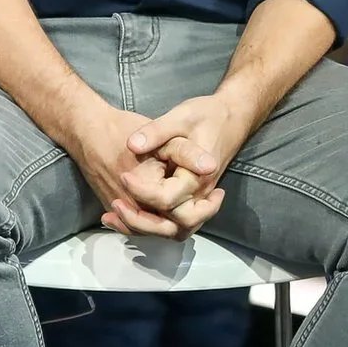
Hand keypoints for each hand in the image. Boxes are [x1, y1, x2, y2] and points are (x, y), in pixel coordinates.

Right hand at [63, 103, 205, 235]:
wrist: (87, 130)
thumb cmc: (122, 129)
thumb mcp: (162, 134)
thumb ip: (187, 153)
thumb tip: (211, 167)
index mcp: (147, 191)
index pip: (183, 215)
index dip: (206, 208)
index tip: (218, 193)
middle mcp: (132, 207)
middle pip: (170, 230)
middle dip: (193, 219)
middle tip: (210, 203)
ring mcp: (121, 208)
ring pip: (153, 231)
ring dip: (175, 223)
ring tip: (193, 206)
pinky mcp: (113, 206)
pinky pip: (136, 226)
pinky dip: (154, 223)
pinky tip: (167, 213)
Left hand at [119, 92, 254, 239]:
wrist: (232, 118)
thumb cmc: (206, 116)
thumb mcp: (181, 116)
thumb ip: (157, 131)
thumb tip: (132, 145)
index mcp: (197, 177)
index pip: (167, 199)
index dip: (141, 191)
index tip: (123, 176)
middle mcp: (200, 194)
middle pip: (173, 226)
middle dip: (141, 220)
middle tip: (116, 202)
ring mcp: (198, 200)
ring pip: (174, 230)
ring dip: (145, 228)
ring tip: (116, 214)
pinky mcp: (192, 199)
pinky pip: (174, 223)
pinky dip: (150, 225)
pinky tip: (125, 215)